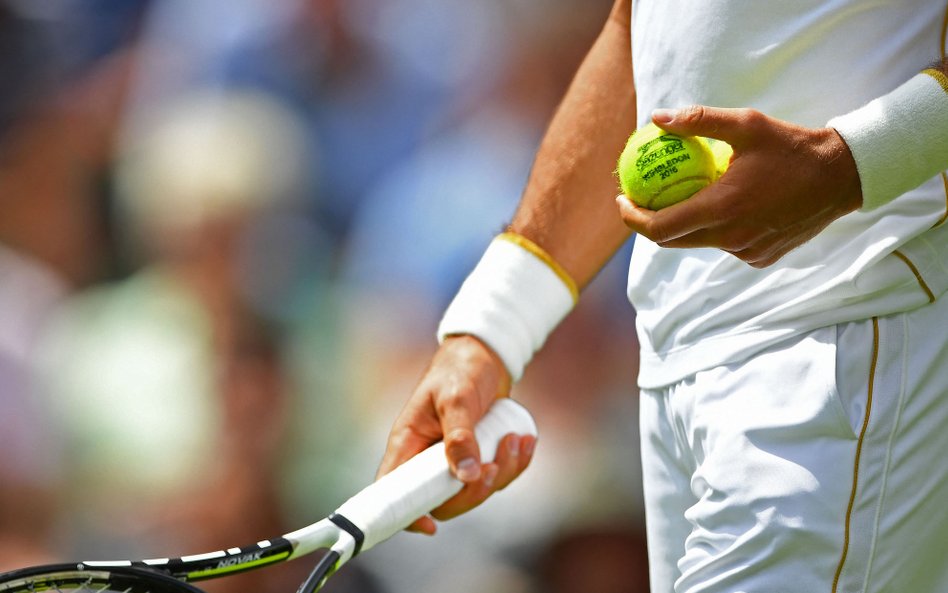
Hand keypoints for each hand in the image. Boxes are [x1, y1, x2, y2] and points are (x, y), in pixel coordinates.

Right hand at [376, 335, 535, 533]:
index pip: (393, 490)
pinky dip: (515, 464)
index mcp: (408, 444)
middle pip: (441, 501)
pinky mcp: (478, 456)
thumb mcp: (457, 397)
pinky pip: (495, 476)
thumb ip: (459, 435)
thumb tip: (465, 476)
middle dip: (473, 492)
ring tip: (516, 439)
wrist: (484, 354)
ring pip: (473, 491)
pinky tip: (526, 441)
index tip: (429, 525)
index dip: (405, 514)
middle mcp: (427, 458)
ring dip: (502, 473)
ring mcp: (453, 459)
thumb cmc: (460, 369)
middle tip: (493, 466)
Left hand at [616, 106, 862, 267]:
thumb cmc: (792, 146)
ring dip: (684, 225)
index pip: (659, 228)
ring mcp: (747, 253)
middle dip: (648, 223)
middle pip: (672, 242)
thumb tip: (657, 118)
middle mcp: (731, 238)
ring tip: (678, 196)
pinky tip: (718, 206)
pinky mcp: (760, 258)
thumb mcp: (746, 124)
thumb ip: (699, 121)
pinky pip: (725, 245)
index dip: (632, 219)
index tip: (622, 200)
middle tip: (639, 198)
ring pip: (699, 243)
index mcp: (722, 210)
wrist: (842, 178)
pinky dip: (715, 229)